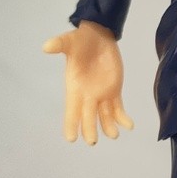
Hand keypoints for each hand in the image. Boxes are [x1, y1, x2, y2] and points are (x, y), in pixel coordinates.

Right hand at [43, 21, 134, 144]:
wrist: (99, 35)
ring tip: (114, 135)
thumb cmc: (81, 40)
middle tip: (92, 142)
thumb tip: (47, 46)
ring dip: (108, 127)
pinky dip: (122, 118)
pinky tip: (129, 125)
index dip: (70, 123)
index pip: (71, 109)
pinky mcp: (114, 91)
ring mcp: (101, 94)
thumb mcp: (70, 41)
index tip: (71, 138)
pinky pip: (118, 108)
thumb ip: (60, 44)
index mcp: (74, 87)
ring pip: (104, 116)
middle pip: (87, 117)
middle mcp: (87, 95)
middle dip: (89, 129)